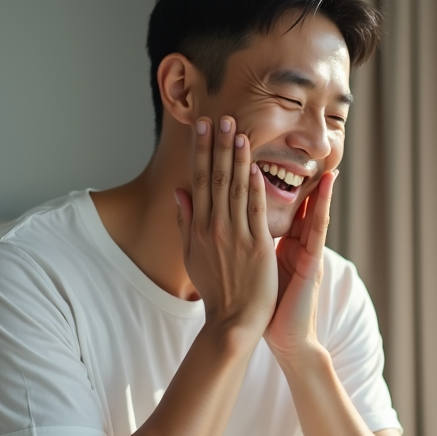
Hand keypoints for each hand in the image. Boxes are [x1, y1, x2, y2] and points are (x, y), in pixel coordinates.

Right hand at [175, 116, 275, 340]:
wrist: (233, 319)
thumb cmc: (216, 289)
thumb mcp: (192, 254)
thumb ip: (185, 221)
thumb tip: (180, 191)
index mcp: (199, 227)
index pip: (199, 180)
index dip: (201, 151)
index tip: (202, 127)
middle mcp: (214, 227)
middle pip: (215, 178)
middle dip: (217, 145)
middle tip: (220, 117)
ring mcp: (235, 236)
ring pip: (234, 189)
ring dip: (236, 158)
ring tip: (237, 131)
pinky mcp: (257, 246)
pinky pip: (253, 211)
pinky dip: (252, 188)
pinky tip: (253, 166)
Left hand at [265, 170, 336, 360]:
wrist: (287, 340)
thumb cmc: (269, 309)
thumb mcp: (258, 271)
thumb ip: (252, 248)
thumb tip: (239, 233)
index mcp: (284, 247)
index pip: (281, 211)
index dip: (276, 186)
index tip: (269, 161)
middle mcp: (299, 247)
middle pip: (301, 208)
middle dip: (303, 182)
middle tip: (307, 158)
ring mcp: (308, 255)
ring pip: (314, 216)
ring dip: (320, 192)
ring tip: (327, 169)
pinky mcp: (312, 264)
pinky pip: (315, 232)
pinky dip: (317, 211)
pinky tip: (319, 194)